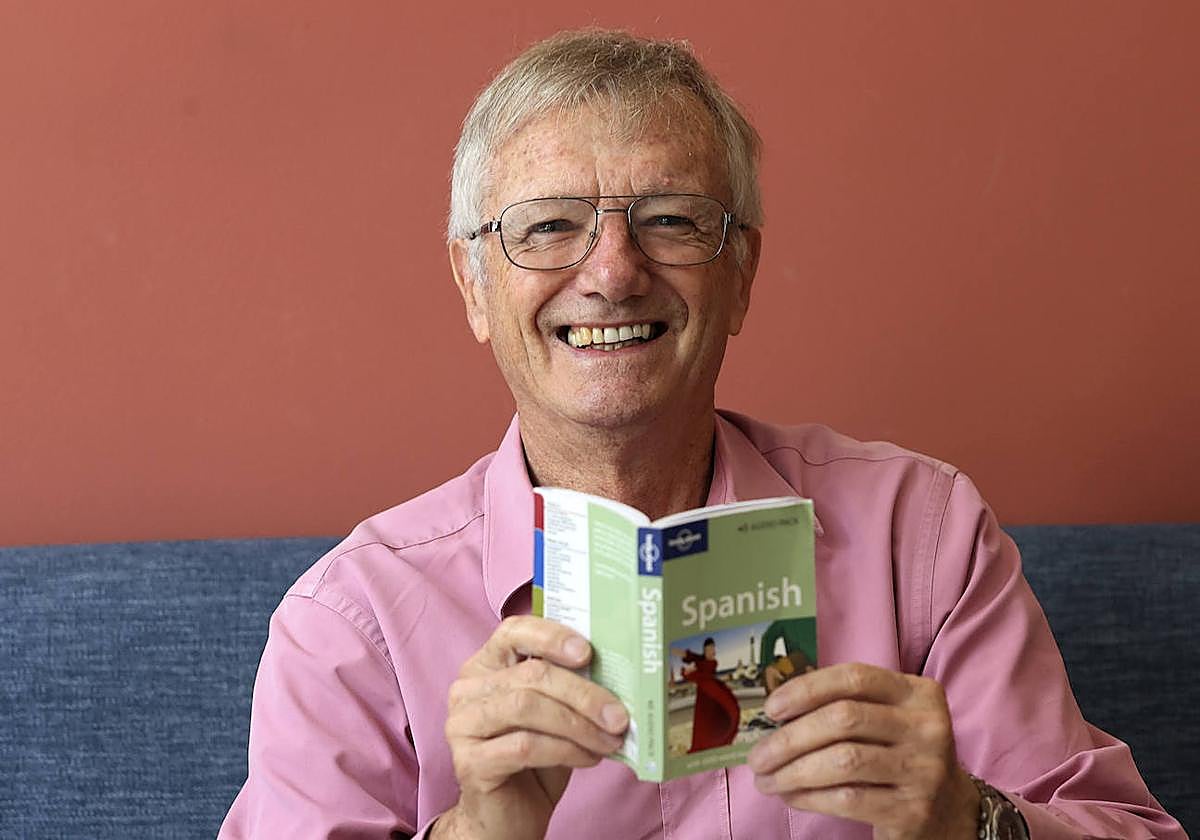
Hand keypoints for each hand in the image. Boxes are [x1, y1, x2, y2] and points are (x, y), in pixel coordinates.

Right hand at [433, 616, 628, 839]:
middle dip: (583, 694)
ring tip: (609, 740)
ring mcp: (462, 725)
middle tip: (618, 714)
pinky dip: (565, 750)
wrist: (508, 817)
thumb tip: (617, 671)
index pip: (513, 631)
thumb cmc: (535, 760)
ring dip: (578, 724)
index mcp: (487, 665)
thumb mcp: (554, 714)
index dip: (551, 636)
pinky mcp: (469, 761)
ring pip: (527, 707)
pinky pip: (524, 746)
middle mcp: (468, 689)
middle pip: (530, 675)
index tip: (588, 652)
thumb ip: (570, 687)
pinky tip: (589, 758)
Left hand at [746, 663, 979, 839]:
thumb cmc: (900, 756)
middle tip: (757, 756)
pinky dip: (809, 797)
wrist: (950, 813)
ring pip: (842, 761)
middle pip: (843, 720)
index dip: (807, 689)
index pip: (854, 678)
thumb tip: (777, 712)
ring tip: (766, 780)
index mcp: (918, 693)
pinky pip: (847, 799)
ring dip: (792, 771)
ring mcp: (924, 770)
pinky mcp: (913, 810)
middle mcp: (927, 726)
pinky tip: (791, 796)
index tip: (771, 708)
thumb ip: (846, 706)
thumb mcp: (888, 720)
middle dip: (789, 738)